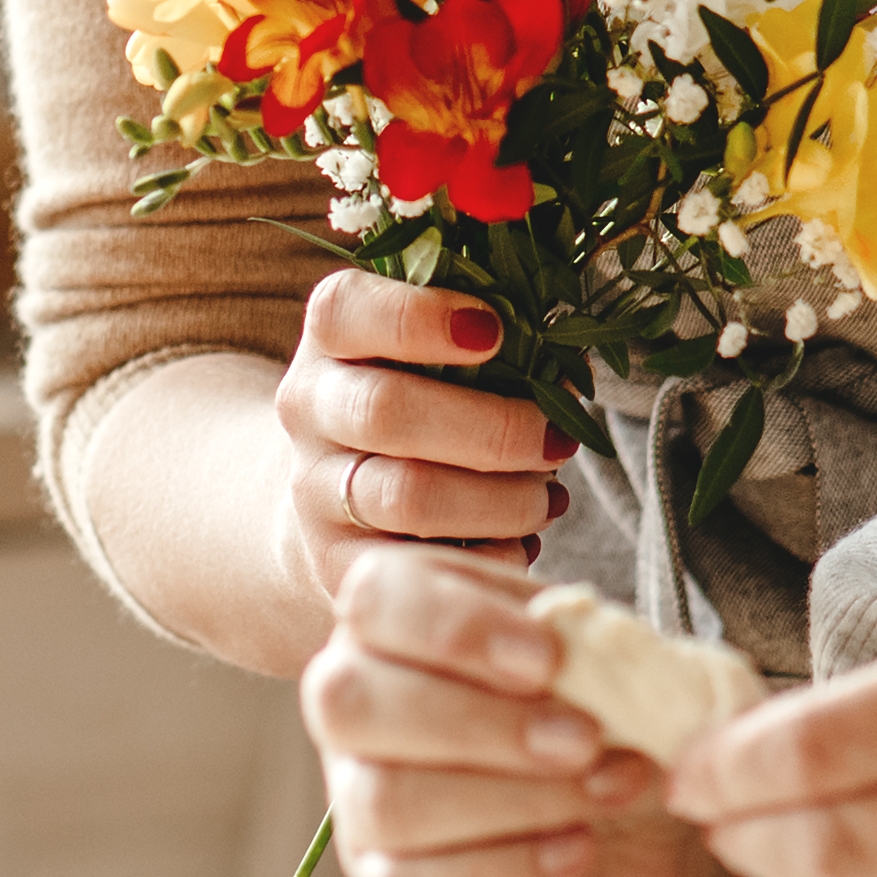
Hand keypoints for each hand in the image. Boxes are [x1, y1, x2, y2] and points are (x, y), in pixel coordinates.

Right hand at [272, 269, 567, 606]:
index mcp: (331, 337)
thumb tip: (567, 362)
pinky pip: (419, 565)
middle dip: (492, 429)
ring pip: (409, 496)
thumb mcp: (431, 352)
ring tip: (547, 497)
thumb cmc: (418, 398)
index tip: (495, 332)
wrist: (337, 493)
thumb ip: (488, 337)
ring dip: (500, 500)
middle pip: (385, 411)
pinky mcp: (335, 561)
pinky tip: (520, 541)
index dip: (419, 317)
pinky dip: (488, 556)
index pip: (347, 310)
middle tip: (556, 441)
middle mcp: (308, 408)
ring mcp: (315, 490)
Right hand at [301, 546, 704, 876]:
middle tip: (586, 739)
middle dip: (479, 722)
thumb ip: (583, 638)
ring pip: (388, 802)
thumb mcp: (610, 659)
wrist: (639, 827)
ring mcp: (359, 804)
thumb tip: (572, 639)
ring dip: (515, 800)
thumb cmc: (606, 715)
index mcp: (394, 621)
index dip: (454, 628)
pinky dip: (511, 872)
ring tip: (609, 790)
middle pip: (351, 705)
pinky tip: (579, 850)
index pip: (372, 601)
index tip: (550, 658)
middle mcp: (354, 707)